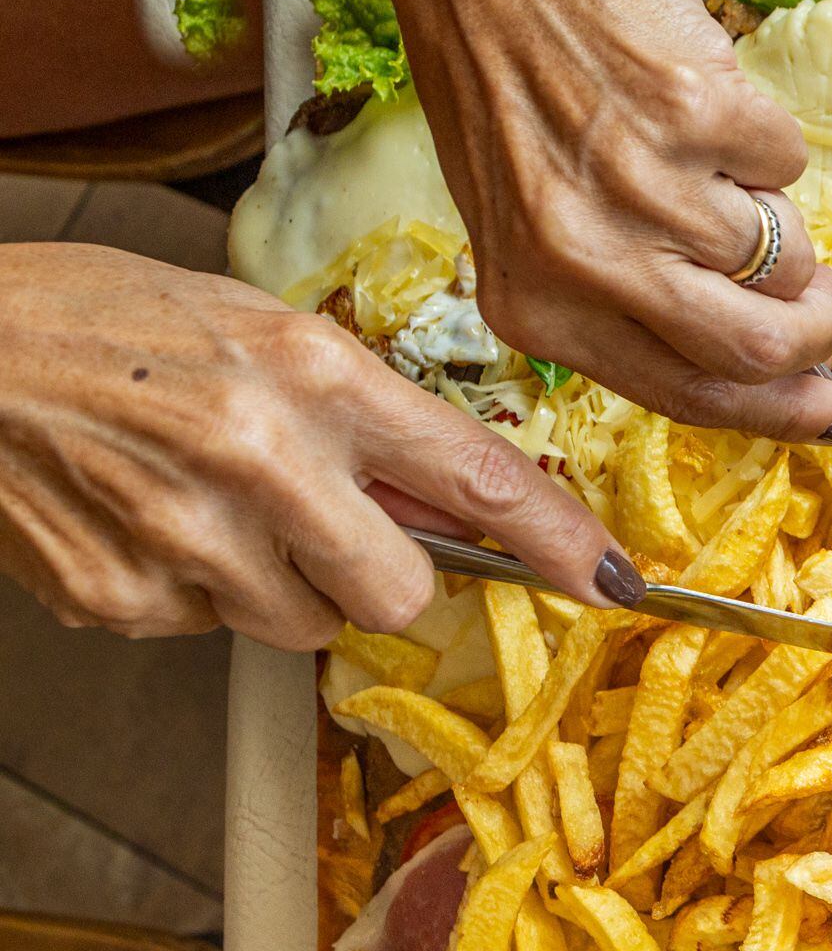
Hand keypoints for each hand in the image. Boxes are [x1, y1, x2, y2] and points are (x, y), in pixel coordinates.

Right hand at [0, 244, 638, 648]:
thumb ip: (364, 418)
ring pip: (301, 624)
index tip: (607, 576)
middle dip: (377, 575)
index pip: (474, 475)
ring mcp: (186, 536)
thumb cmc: (105, 323)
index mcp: (310, 375)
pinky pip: (204, 627)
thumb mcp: (262, 332)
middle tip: (323, 524)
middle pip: (395, 592)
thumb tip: (457, 505)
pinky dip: (191, 587)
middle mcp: (260, 459)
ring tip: (211, 504)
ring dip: (280, 584)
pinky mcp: (120, 594)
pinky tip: (144, 516)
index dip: (556, 538)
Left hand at [332, 0, 831, 440]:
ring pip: (784, 256)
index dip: (782, 414)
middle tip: (821, 302)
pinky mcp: (695, 111)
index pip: (688, 397)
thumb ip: (630, 299)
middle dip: (814, 334)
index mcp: (536, 305)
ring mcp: (642, 184)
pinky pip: (788, 163)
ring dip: (780, 219)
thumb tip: (773, 360)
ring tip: (720, 169)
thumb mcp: (532, 221)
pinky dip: (766, 138)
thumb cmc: (499, 76)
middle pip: (755, 350)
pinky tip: (704, 105)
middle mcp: (584, 259)